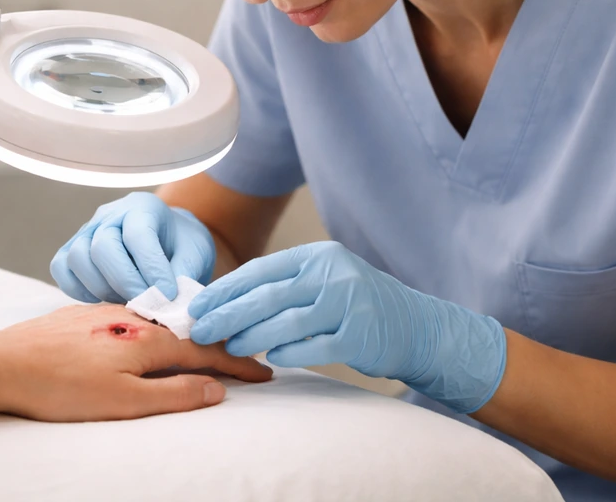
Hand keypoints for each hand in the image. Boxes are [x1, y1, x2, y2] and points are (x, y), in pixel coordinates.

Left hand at [0, 303, 271, 420]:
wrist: (1, 362)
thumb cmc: (60, 387)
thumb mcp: (124, 402)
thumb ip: (174, 394)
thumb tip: (216, 389)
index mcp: (149, 339)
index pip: (207, 351)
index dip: (238, 364)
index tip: (264, 372)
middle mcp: (134, 318)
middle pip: (188, 333)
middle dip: (219, 347)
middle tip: (245, 360)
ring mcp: (109, 313)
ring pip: (161, 325)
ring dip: (187, 338)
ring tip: (205, 350)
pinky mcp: (86, 315)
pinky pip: (136, 321)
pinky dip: (156, 333)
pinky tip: (151, 340)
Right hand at [50, 192, 215, 302]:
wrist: (169, 239)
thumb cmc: (182, 245)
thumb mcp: (196, 254)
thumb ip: (185, 275)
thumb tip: (170, 305)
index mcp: (143, 206)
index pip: (138, 235)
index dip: (151, 269)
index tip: (167, 295)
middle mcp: (110, 214)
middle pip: (102, 246)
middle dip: (126, 282)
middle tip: (147, 305)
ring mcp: (87, 230)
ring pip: (78, 258)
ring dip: (102, 288)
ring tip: (128, 301)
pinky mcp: (72, 249)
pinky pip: (62, 268)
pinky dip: (78, 289)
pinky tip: (103, 300)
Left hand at [188, 241, 506, 413]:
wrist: (417, 326)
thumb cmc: (358, 306)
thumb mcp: (325, 281)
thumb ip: (285, 286)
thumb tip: (227, 302)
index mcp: (318, 256)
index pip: (261, 270)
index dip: (226, 289)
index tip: (198, 305)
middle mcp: (332, 274)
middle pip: (267, 295)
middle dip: (227, 314)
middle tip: (200, 331)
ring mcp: (348, 303)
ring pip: (285, 322)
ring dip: (250, 337)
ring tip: (227, 347)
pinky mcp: (359, 336)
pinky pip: (313, 347)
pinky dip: (287, 353)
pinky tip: (268, 360)